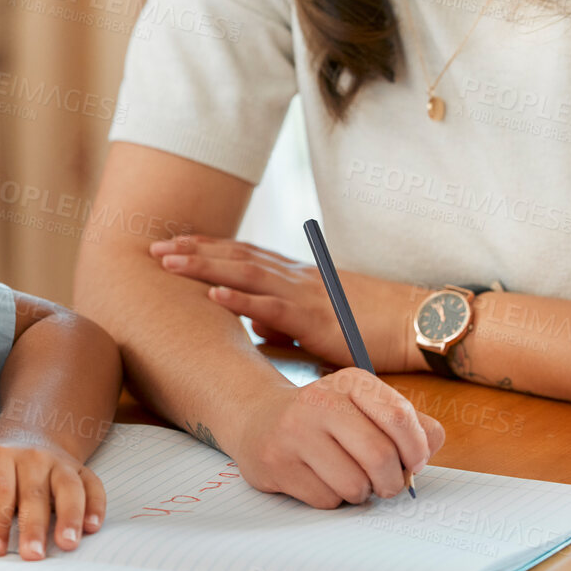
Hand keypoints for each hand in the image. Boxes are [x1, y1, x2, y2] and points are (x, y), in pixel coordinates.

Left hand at [0, 434, 107, 559]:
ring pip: (68, 487)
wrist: (27, 437)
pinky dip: (96, 506)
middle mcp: (31, 458)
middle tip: (33, 556)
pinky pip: (93, 485)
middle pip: (34, 493)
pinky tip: (92, 527)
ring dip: (70, 515)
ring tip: (67, 543)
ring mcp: (59, 463)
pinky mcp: (81, 471)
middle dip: (33, 526)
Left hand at [149, 234, 426, 371]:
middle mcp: (297, 277)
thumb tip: (255, 325)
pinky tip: (212, 295)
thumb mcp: (323, 320)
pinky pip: (270, 306)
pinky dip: (239, 299)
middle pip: (236, 256)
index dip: (209, 248)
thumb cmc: (376, 326)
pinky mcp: (315, 319)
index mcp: (299, 275)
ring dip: (203, 267)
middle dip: (193, 251)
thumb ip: (286, 321)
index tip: (176, 244)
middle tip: (154, 249)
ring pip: (245, 273)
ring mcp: (305, 294)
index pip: (245, 253)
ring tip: (169, 263)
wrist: (416, 323)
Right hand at [230, 367, 446, 508]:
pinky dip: (332, 498)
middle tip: (386, 484)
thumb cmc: (327, 419)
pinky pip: (326, 499)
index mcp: (351, 382)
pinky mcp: (276, 462)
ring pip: (354, 484)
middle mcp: (320, 400)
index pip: (400, 416)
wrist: (259, 419)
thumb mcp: (366, 407)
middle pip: (380, 455)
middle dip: (392, 481)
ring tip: (349, 479)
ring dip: (361, 493)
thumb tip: (429, 448)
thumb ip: (409, 423)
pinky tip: (319, 479)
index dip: (416, 449)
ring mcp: (294, 431)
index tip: (414, 462)